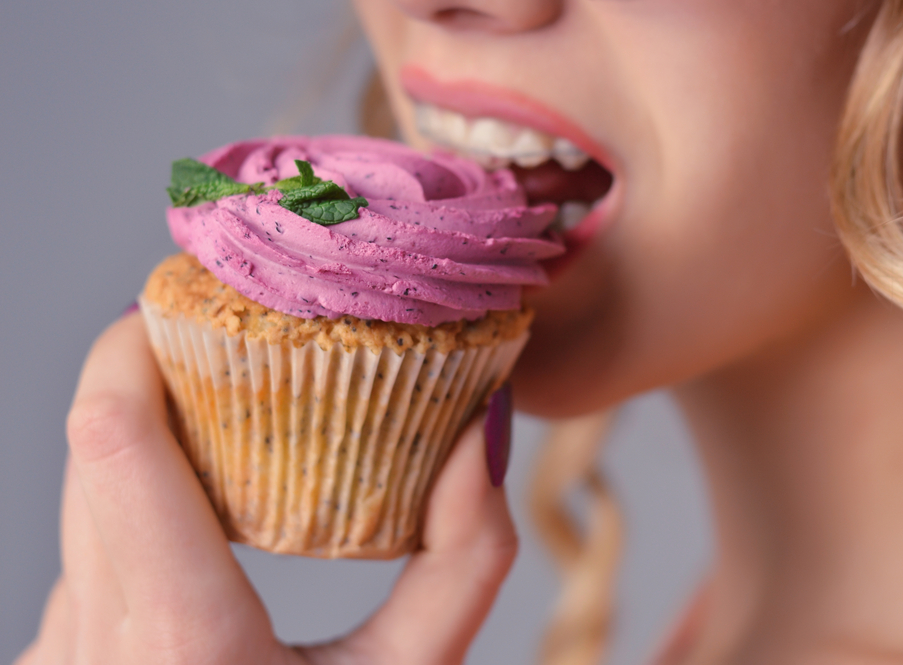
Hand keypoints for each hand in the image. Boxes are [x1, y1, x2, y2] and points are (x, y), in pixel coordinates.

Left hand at [17, 313, 517, 664]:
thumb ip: (463, 564)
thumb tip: (482, 435)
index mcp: (179, 638)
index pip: (110, 436)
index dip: (136, 341)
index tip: (197, 295)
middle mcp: (90, 636)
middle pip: (93, 440)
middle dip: (152, 365)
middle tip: (238, 327)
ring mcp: (58, 647)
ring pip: (85, 486)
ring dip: (149, 426)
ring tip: (232, 395)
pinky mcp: (54, 652)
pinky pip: (89, 536)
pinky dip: (140, 489)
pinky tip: (207, 494)